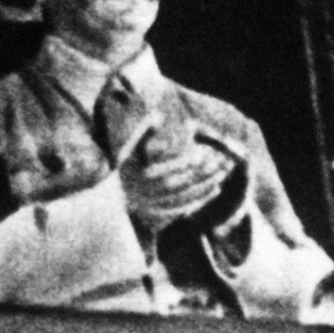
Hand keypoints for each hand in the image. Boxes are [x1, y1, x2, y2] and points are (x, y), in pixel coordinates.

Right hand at [121, 125, 239, 230]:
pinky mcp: (161, 217)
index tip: (205, 151)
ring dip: (206, 185)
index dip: (188, 161)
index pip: (169, 169)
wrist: (110, 203)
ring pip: (185, 197)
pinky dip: (202, 199)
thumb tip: (158, 115)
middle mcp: (146, 194)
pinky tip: (216, 188)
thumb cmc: (123, 171)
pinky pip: (186, 208)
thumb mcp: (128, 150)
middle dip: (202, 173)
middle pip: (181, 183)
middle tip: (221, 161)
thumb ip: (142, 132)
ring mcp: (153, 207)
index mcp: (139, 176)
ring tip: (223, 172)